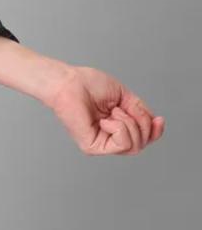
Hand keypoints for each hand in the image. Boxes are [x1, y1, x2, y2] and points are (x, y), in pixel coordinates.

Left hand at [47, 64, 165, 154]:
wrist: (70, 81)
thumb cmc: (88, 84)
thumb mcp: (124, 96)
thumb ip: (140, 111)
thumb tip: (154, 123)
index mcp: (116, 127)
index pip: (143, 139)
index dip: (155, 132)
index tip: (159, 120)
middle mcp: (109, 138)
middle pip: (141, 144)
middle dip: (141, 124)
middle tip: (123, 108)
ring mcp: (101, 144)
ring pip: (134, 145)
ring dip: (129, 123)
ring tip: (113, 111)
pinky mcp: (92, 147)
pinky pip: (122, 144)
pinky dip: (120, 127)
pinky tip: (106, 119)